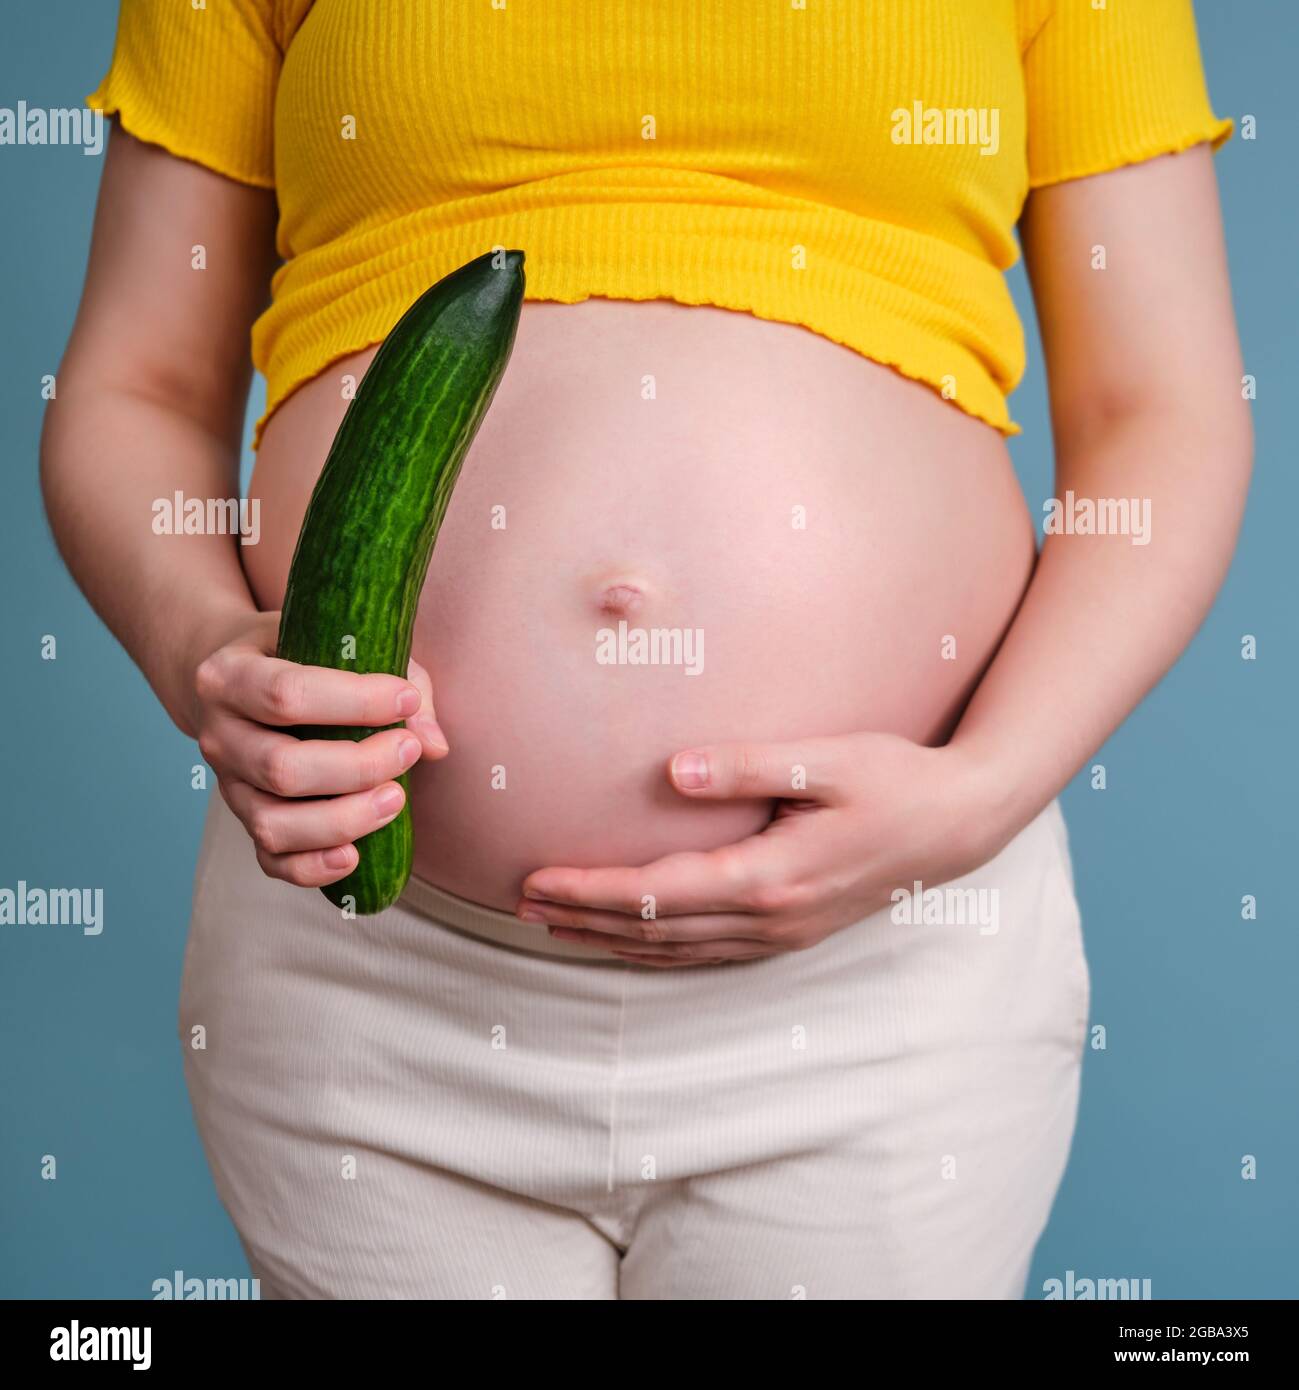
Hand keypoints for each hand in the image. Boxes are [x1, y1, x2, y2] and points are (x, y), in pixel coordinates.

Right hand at [189, 610, 448, 887]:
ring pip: (274, 824)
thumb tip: (434, 744)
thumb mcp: (339, 643)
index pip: (286, 695)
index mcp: (229, 677)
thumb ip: (399, 680)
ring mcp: (228, 785)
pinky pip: (271, 860)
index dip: (355, 702)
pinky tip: (355, 855)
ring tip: (395, 800)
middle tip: (408, 751)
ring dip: (344, 820)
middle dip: (358, 767)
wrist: (236, 682)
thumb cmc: (301, 655)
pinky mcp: (245, 821)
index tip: (406, 700)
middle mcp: (219, 735)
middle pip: (283, 768)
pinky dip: (313, 867)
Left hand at [516, 732, 1008, 966]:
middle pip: (654, 930)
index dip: (591, 889)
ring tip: (555, 926)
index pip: (655, 893)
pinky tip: (630, 944)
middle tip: (520, 905)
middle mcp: (769, 916)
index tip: (536, 878)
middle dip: (584, 918)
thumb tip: (674, 769)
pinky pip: (707, 954)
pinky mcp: (791, 930)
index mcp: (770, 875)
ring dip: (610, 940)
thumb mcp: (827, 761)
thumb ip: (749, 766)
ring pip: (676, 950)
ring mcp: (781, 932)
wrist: (958, 825)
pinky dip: (656, 952)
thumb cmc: (895, 781)